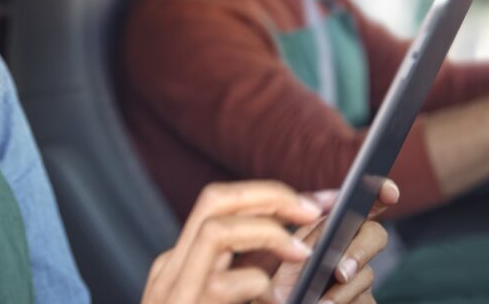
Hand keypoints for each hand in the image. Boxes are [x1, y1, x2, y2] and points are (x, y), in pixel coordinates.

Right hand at [141, 181, 325, 303]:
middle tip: (314, 209)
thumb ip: (247, 280)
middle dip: (271, 195)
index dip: (271, 195)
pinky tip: (279, 302)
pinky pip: (224, 283)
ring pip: (217, 229)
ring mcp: (174, 289)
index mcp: (183, 263)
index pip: (222, 205)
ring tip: (302, 253)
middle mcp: (172, 268)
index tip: (316, 202)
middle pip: (215, 198)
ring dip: (268, 232)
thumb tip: (299, 250)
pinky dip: (260, 286)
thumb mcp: (223, 301)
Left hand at [260, 179, 398, 303]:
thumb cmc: (277, 282)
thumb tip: (326, 201)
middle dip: (360, 251)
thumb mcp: (283, 250)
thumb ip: (304, 225)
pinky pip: (365, 301)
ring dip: (343, 290)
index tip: (389, 193)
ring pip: (367, 275)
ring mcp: (360, 278)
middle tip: (340, 272)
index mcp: (333, 227)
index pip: (363, 203)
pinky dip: (345, 303)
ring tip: (320, 302)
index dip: (381, 192)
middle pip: (375, 234)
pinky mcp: (364, 302)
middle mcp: (351, 248)